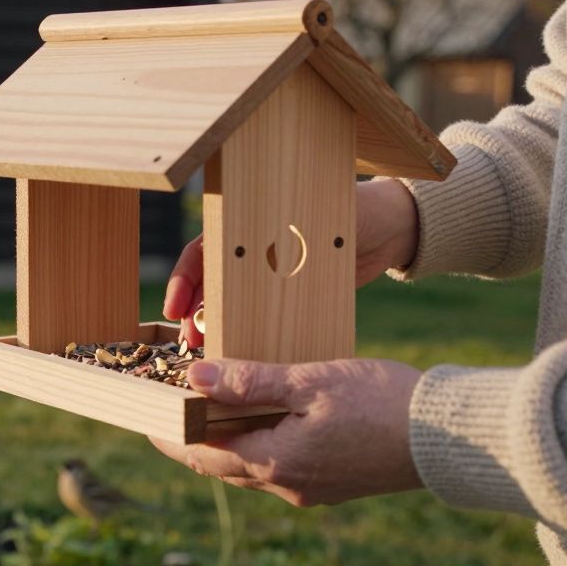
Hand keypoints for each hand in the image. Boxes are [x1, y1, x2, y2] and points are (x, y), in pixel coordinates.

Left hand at [150, 357, 423, 505]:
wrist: (451, 438)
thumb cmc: (382, 401)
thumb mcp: (310, 380)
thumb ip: (250, 381)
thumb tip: (194, 378)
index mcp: (275, 460)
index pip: (201, 452)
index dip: (168, 434)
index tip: (144, 414)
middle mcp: (287, 483)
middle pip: (220, 464)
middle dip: (189, 441)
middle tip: (164, 414)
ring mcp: (311, 487)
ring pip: (248, 467)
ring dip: (222, 443)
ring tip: (204, 412)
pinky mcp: (332, 482)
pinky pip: (277, 466)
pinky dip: (255, 444)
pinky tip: (258, 420)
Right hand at [164, 180, 419, 345]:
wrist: (392, 229)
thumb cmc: (348, 214)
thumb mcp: (306, 227)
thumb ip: (278, 247)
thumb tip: (239, 271)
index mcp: (246, 224)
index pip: (202, 252)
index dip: (184, 280)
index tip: (174, 308)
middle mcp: (251, 249)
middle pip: (211, 283)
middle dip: (195, 312)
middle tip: (191, 342)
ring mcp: (269, 273)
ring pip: (232, 302)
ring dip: (217, 325)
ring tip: (211, 350)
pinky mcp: (290, 293)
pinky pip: (261, 314)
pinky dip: (248, 331)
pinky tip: (244, 352)